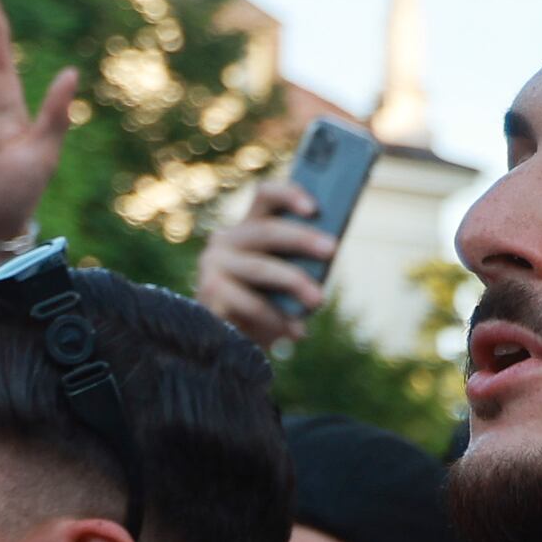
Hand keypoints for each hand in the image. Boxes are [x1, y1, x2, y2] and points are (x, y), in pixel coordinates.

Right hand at [195, 183, 336, 347]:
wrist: (233, 347)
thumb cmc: (267, 309)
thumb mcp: (287, 281)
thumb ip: (302, 261)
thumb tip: (327, 249)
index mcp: (247, 228)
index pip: (265, 196)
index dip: (289, 194)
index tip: (315, 207)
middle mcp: (225, 241)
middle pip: (266, 229)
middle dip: (302, 239)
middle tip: (332, 249)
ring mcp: (213, 266)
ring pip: (260, 267)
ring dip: (294, 282)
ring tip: (318, 301)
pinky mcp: (209, 294)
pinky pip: (251, 303)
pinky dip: (277, 318)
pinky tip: (296, 331)